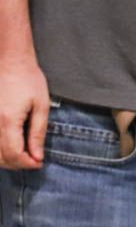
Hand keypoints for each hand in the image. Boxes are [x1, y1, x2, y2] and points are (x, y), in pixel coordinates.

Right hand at [0, 54, 48, 168]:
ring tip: (23, 154)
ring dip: (6, 159)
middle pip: (0, 158)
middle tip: (33, 159)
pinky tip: (9, 146)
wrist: (9, 61)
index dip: (27, 164)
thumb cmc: (28, 79)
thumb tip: (37, 157)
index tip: (39, 163)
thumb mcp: (41, 105)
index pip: (13, 155)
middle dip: (17, 164)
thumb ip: (38, 133)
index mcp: (7, 121)